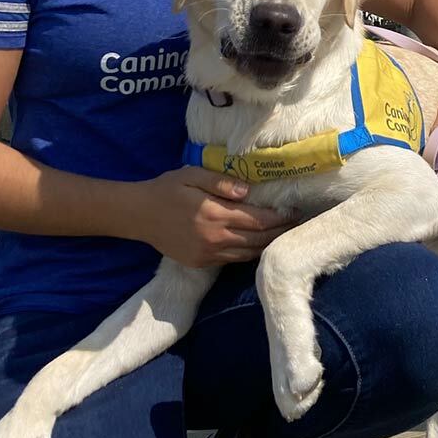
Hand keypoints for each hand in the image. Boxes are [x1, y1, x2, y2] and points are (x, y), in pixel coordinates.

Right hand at [123, 168, 291, 268]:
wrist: (139, 215)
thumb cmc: (167, 189)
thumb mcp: (191, 175)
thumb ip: (220, 183)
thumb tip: (248, 191)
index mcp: (214, 214)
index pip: (257, 220)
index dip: (280, 218)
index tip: (296, 211)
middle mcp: (215, 237)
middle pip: (258, 240)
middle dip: (280, 232)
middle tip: (298, 225)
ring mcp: (208, 254)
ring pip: (248, 253)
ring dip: (268, 245)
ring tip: (285, 236)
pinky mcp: (202, 263)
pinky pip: (233, 260)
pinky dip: (250, 254)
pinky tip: (260, 246)